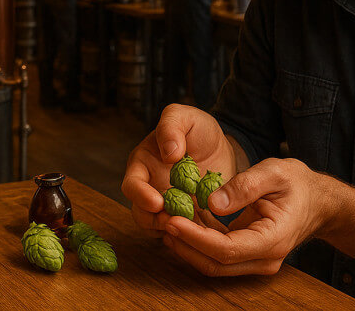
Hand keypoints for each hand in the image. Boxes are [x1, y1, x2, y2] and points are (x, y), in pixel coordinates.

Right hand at [121, 104, 238, 237]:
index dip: (140, 196)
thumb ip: (172, 126)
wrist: (222, 146)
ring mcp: (168, 206)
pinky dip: (190, 237)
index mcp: (143, 164)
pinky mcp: (186, 218)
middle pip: (141, 213)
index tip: (157, 202)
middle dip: (154, 220)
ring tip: (190, 228)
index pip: (132, 185)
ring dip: (172, 230)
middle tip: (173, 222)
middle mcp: (150, 188)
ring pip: (159, 227)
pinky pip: (183, 233)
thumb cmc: (198, 129)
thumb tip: (169, 152)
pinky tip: (203, 235)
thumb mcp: (186, 116)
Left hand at [161, 157, 329, 276]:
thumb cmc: (297, 184)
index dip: (196, 238)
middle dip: (186, 245)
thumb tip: (211, 202)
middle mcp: (264, 259)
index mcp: (272, 240)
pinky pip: (219, 255)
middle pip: (216, 264)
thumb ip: (244, 186)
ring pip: (214, 264)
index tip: (172, 220)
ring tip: (166, 221)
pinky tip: (183, 222)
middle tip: (161, 221)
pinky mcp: (248, 255)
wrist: (317, 201)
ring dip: (188, 246)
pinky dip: (199, 242)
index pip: (226, 249)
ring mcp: (256, 261)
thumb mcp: (274, 172)